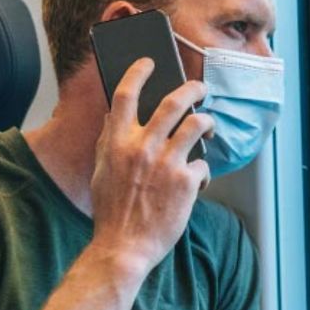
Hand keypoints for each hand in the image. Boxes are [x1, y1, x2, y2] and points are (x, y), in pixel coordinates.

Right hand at [89, 58, 213, 279]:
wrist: (124, 247)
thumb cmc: (112, 212)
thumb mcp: (101, 171)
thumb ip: (109, 142)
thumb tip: (115, 117)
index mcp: (116, 142)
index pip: (126, 94)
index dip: (139, 72)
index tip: (149, 63)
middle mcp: (142, 147)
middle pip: (174, 101)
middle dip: (192, 88)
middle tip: (199, 87)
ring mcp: (166, 162)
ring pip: (197, 124)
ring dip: (207, 120)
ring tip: (208, 124)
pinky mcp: (186, 181)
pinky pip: (202, 164)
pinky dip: (201, 171)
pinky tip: (197, 181)